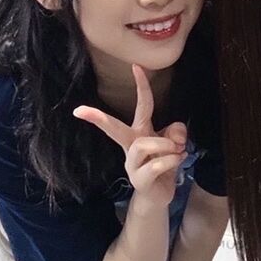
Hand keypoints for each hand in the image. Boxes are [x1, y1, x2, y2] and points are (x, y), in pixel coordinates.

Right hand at [74, 64, 186, 208]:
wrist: (158, 195)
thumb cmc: (163, 163)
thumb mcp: (174, 144)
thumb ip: (176, 133)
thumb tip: (176, 136)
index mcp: (140, 131)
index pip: (142, 104)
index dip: (141, 85)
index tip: (136, 65)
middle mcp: (131, 145)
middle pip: (115, 128)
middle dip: (100, 119)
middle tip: (82, 111)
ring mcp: (132, 164)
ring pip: (143, 145)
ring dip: (165, 145)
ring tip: (178, 151)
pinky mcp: (139, 180)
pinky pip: (155, 165)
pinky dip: (171, 161)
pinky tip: (179, 160)